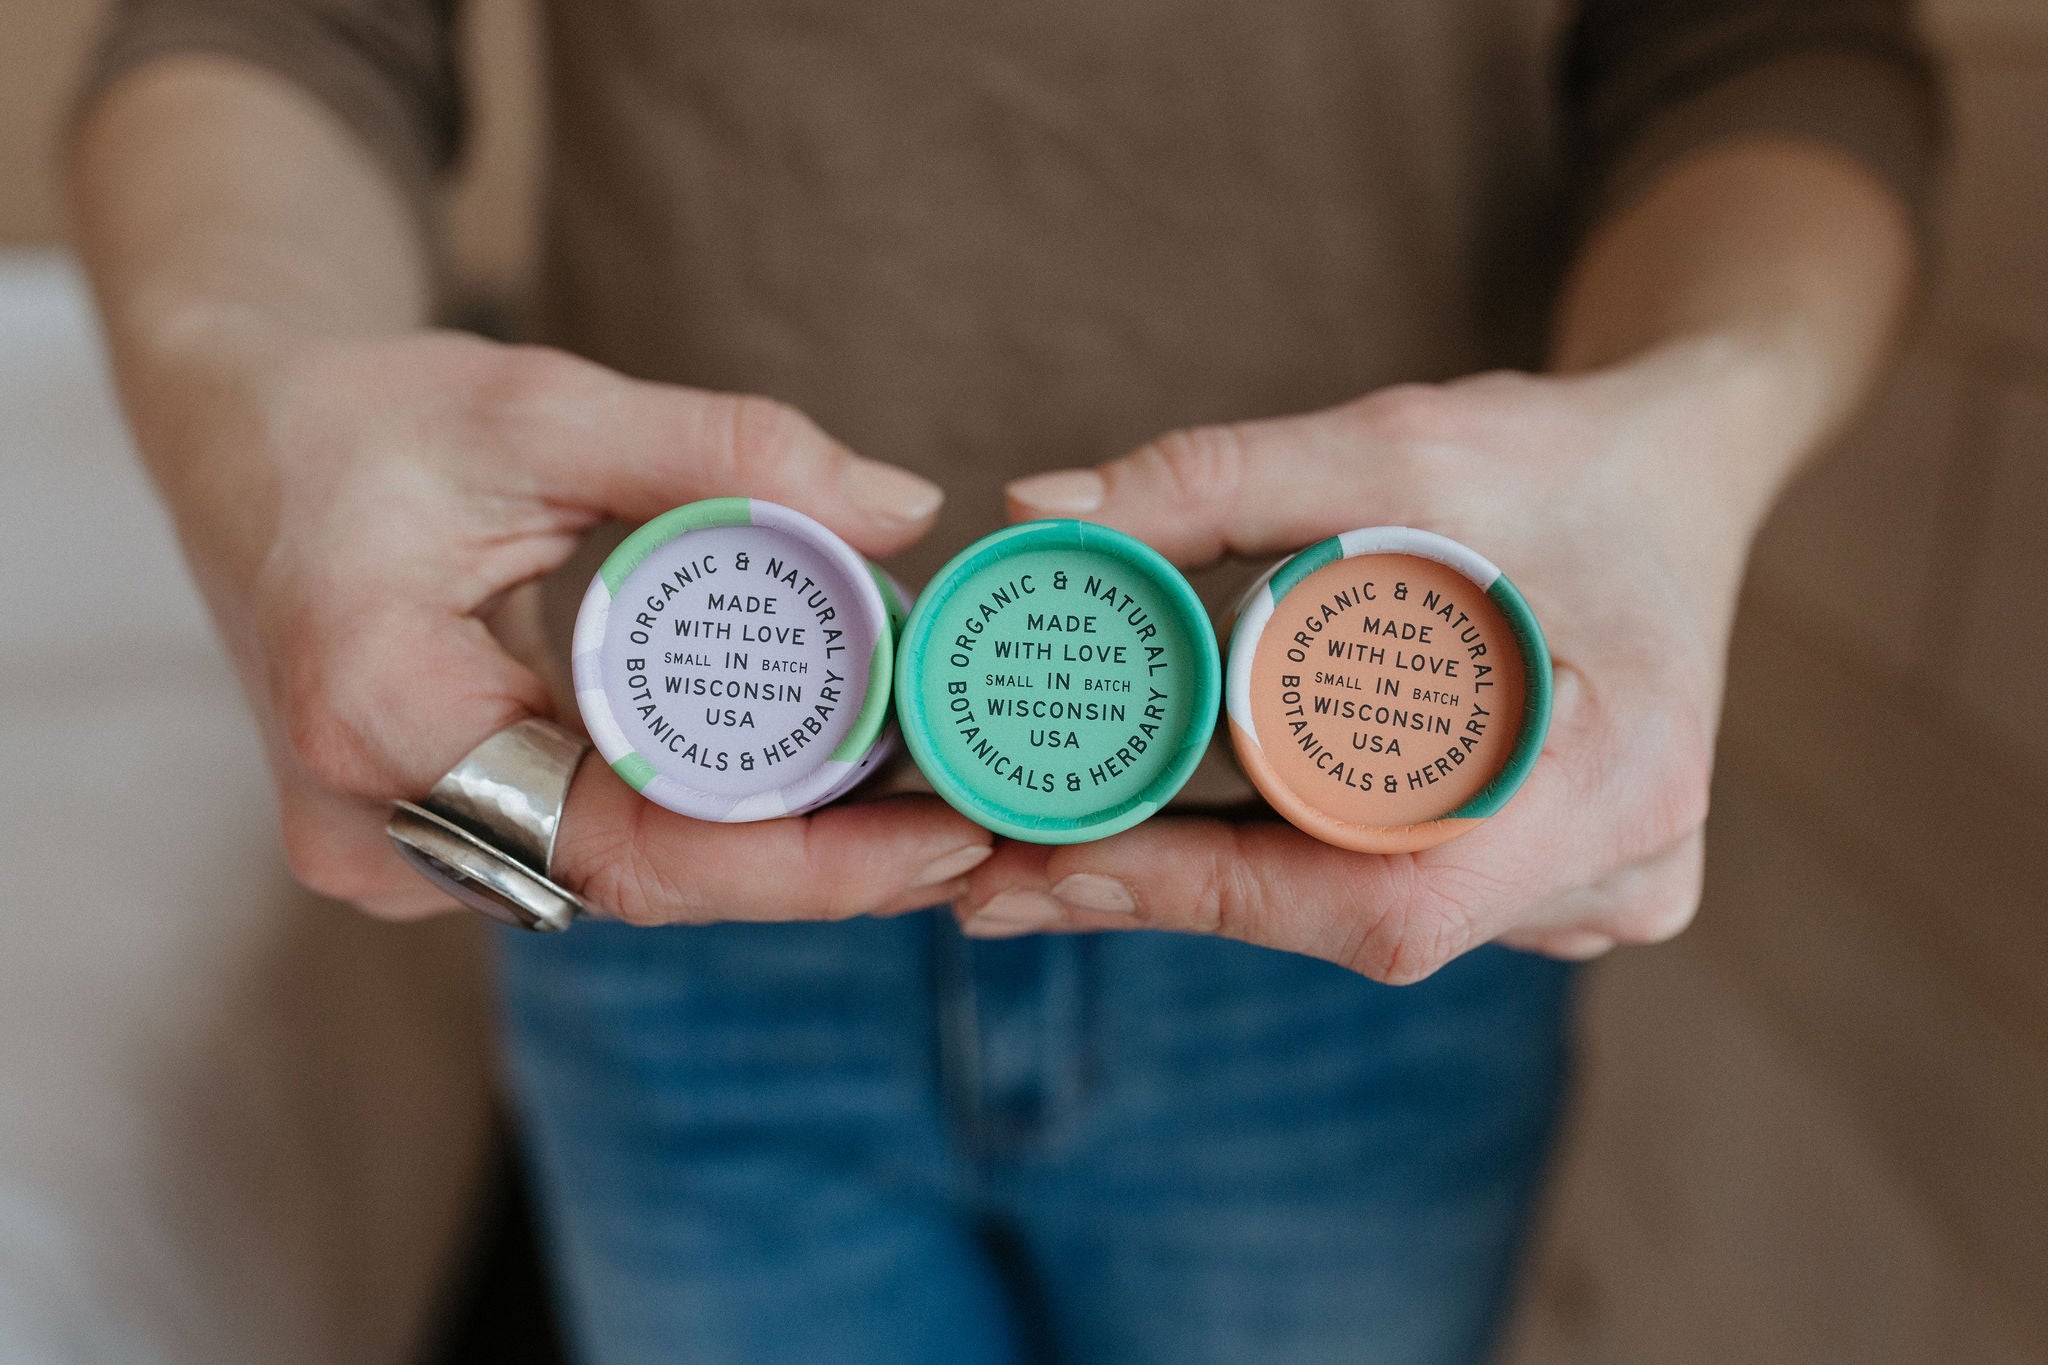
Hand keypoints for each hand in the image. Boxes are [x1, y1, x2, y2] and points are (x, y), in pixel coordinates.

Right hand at [160, 329, 993, 920]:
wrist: (247, 454)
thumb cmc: (369, 422)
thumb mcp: (545, 405)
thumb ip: (726, 449)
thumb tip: (906, 509)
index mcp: (380, 714)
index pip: (626, 844)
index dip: (800, 862)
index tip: (942, 841)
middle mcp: (377, 823)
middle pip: (642, 878)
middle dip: (816, 864)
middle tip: (971, 829)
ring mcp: (396, 848)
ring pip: (623, 878)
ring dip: (768, 851)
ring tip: (923, 813)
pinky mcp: (427, 839)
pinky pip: (591, 852)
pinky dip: (703, 826)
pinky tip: (816, 795)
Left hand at [955, 348, 1764, 977]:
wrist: (1684, 475)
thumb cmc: (1564, 457)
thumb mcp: (1399, 441)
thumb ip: (1219, 475)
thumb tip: (1033, 509)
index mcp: (1614, 781)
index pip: (1384, 900)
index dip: (1209, 898)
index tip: (1056, 868)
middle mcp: (1612, 873)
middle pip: (1351, 923)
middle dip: (1167, 895)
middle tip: (991, 872)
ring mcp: (1585, 895)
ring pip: (1360, 918)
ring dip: (1209, 889)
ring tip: (1043, 853)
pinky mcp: (1548, 884)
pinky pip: (1389, 894)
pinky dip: (1274, 867)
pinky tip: (1160, 841)